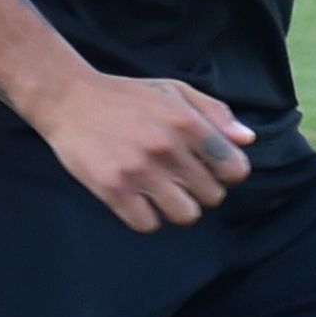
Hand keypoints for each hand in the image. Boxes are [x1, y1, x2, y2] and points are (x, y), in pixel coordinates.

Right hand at [35, 68, 251, 231]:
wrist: (68, 98)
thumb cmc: (126, 96)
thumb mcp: (173, 91)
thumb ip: (214, 113)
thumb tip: (247, 141)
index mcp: (188, 123)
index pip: (235, 169)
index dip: (226, 174)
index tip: (209, 170)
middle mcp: (168, 148)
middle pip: (212, 197)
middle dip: (200, 191)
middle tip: (178, 178)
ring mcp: (140, 171)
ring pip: (185, 216)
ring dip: (176, 208)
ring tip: (160, 191)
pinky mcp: (114, 190)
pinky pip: (148, 225)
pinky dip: (146, 217)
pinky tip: (137, 199)